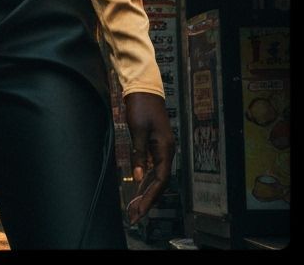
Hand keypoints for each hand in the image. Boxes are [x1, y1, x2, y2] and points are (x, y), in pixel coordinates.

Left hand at [124, 92, 174, 223]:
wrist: (144, 88)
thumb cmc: (141, 107)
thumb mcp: (138, 131)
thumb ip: (139, 155)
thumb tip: (137, 178)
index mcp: (166, 149)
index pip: (160, 180)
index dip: (150, 196)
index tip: (140, 210)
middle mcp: (167, 151)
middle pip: (160, 181)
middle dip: (149, 199)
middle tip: (136, 215)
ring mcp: (162, 148)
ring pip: (156, 176)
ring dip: (147, 191)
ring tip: (136, 207)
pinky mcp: (155, 144)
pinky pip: (152, 167)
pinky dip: (145, 178)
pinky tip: (138, 187)